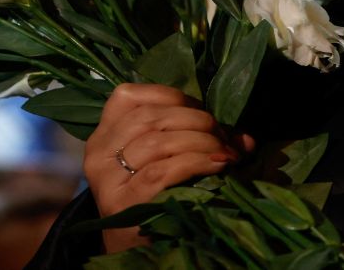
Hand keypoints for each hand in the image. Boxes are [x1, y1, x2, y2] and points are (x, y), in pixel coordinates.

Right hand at [84, 83, 253, 252]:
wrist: (135, 247)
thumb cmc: (155, 196)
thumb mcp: (168, 159)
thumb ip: (200, 138)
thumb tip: (245, 139)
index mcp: (105, 134)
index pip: (130, 95)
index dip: (172, 97)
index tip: (200, 111)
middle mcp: (98, 152)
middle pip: (150, 117)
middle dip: (196, 120)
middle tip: (222, 138)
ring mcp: (107, 179)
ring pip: (158, 141)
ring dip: (201, 141)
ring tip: (223, 154)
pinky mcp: (124, 202)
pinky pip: (163, 171)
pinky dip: (196, 162)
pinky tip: (217, 166)